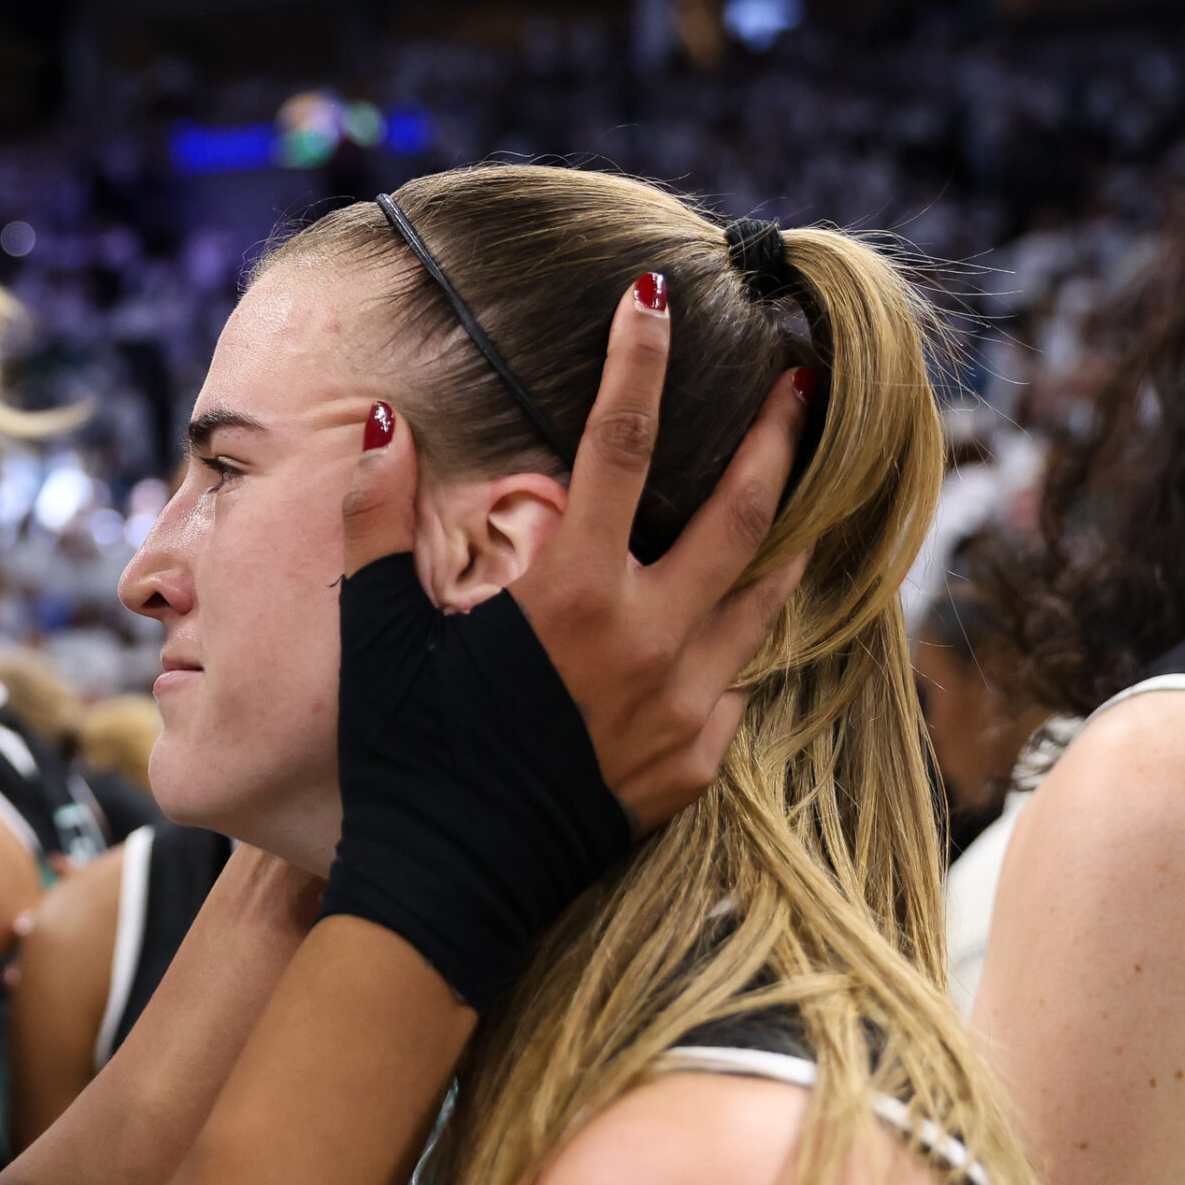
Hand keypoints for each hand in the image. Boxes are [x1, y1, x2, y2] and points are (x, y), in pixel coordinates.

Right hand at [342, 282, 811, 832]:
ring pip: (765, 598)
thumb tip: (386, 423)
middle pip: (741, 515)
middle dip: (776, 439)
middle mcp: (648, 642)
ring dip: (788, 533)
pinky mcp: (695, 765)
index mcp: (572, 596)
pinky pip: (738, 681)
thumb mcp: (377, 635)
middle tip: (802, 382)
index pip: (618, 446)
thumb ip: (377, 523)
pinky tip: (738, 617)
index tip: (658, 296)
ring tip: (808, 492)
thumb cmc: (403, 756)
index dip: (637, 361)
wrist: (449, 888)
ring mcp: (684, 708)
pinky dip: (743, 636)